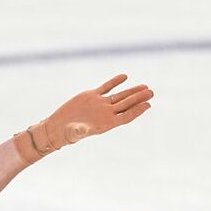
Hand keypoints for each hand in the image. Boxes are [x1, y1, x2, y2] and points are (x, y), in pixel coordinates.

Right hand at [37, 73, 153, 149]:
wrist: (59, 126)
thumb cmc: (68, 133)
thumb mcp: (75, 132)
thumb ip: (80, 130)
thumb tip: (83, 130)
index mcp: (106, 123)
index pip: (126, 116)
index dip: (137, 111)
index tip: (148, 105)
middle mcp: (106, 113)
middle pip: (126, 104)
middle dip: (139, 98)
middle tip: (151, 92)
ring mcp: (100, 104)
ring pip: (119, 95)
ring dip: (132, 91)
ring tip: (145, 86)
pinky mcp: (92, 96)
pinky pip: (106, 87)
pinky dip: (115, 82)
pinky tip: (125, 76)